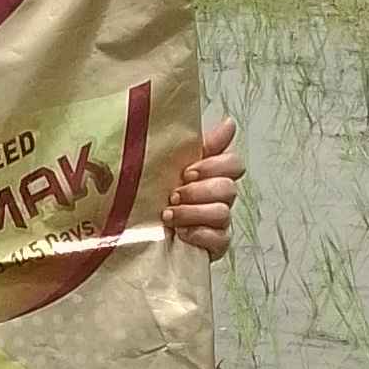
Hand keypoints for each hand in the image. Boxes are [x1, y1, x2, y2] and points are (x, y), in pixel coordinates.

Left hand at [164, 113, 243, 260]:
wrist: (136, 230)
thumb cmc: (153, 194)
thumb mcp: (170, 163)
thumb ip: (200, 144)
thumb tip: (230, 123)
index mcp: (211, 173)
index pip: (233, 164)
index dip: (215, 166)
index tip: (188, 171)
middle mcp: (218, 197)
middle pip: (228, 188)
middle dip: (198, 191)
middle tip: (173, 194)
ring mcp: (218, 222)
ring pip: (222, 213)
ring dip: (193, 213)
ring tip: (168, 215)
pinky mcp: (214, 245)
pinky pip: (220, 239)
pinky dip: (199, 234)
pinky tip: (181, 233)